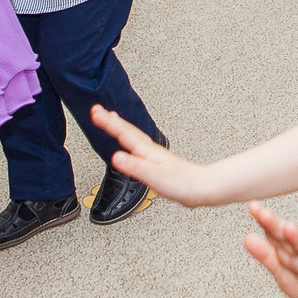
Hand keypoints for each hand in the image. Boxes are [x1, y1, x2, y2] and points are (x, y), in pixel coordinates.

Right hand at [94, 106, 226, 205]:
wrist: (202, 188)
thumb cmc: (181, 183)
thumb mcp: (153, 176)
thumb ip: (135, 166)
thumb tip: (117, 157)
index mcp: (147, 151)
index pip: (124, 133)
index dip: (108, 123)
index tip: (95, 112)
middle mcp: (151, 150)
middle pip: (128, 130)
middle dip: (111, 120)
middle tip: (98, 110)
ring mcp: (155, 155)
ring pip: (134, 136)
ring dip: (121, 127)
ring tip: (112, 119)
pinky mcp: (159, 163)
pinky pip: (139, 146)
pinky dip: (131, 140)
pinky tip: (133, 146)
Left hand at [243, 202, 297, 297]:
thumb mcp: (283, 272)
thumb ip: (267, 255)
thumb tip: (246, 237)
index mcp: (291, 254)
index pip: (276, 236)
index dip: (265, 222)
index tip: (252, 206)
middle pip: (289, 242)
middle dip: (277, 227)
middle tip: (263, 213)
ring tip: (289, 227)